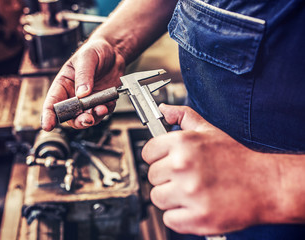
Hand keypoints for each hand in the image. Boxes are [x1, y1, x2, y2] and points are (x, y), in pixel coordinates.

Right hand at [41, 38, 125, 130]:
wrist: (114, 51)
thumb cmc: (95, 51)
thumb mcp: (87, 58)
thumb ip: (84, 75)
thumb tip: (81, 94)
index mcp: (63, 84)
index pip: (52, 103)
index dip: (48, 115)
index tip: (48, 125)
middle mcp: (74, 95)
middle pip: (70, 116)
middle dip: (78, 120)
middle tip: (86, 119)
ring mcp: (89, 101)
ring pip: (86, 117)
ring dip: (93, 118)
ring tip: (100, 109)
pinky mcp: (102, 102)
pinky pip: (102, 113)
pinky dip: (105, 112)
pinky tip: (106, 105)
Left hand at [142, 104, 278, 234]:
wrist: (265, 185)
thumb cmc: (236, 159)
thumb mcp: (209, 130)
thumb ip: (183, 116)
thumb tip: (163, 110)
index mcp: (183, 144)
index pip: (147, 152)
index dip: (157, 157)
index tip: (166, 161)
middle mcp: (183, 166)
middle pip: (152, 176)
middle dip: (166, 177)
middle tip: (185, 177)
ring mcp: (189, 193)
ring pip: (157, 198)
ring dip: (171, 197)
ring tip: (190, 192)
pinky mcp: (196, 217)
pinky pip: (169, 219)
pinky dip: (180, 216)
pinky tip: (194, 206)